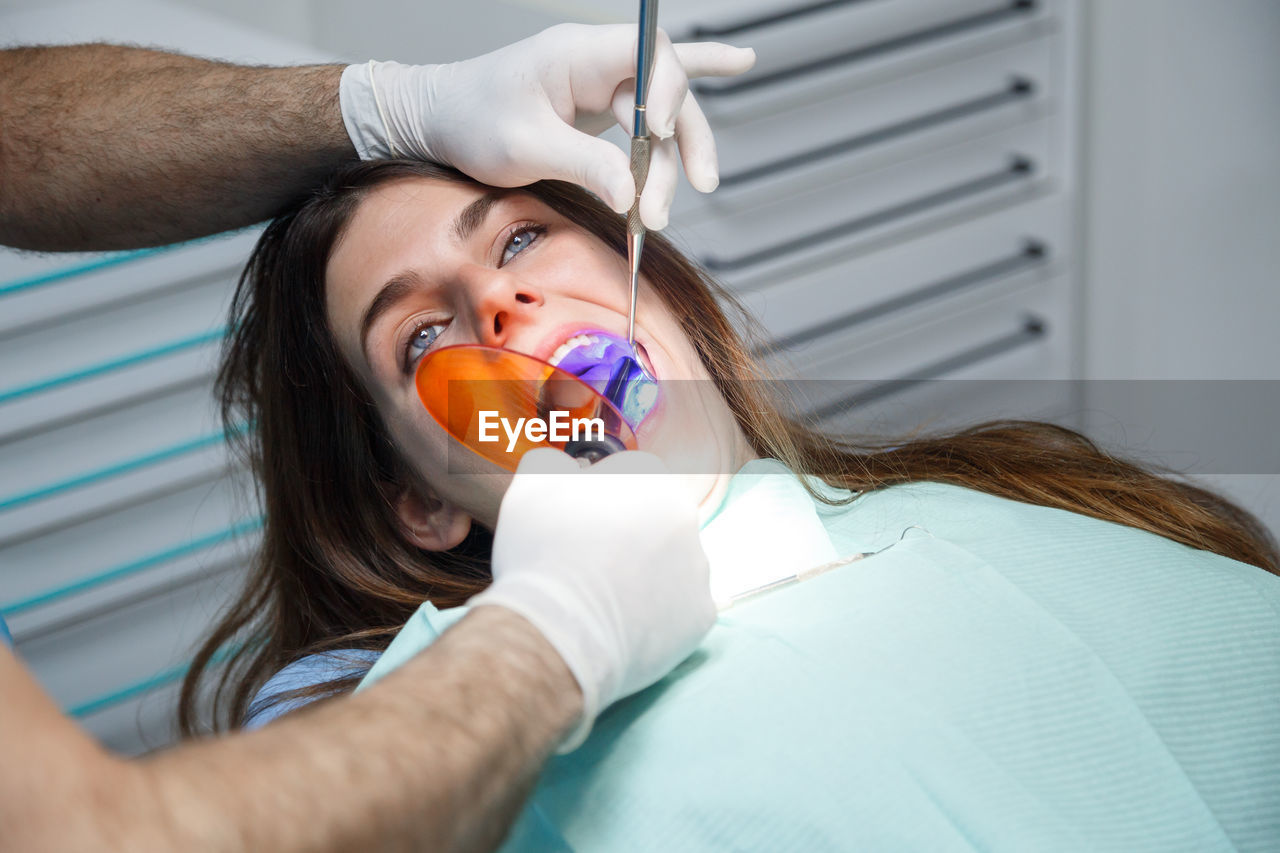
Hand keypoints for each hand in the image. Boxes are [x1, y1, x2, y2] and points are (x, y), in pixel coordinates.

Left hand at [339, 23, 755, 229]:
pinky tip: (740, 63)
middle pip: (666, 93)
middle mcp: (599, 62)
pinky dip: (698, 77)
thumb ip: (583, 165)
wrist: (438, 119)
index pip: (650, 56)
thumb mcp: (523, 149)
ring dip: (670, 163)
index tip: (658, 139)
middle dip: (675, 151)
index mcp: (579, 54)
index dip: (668, 93)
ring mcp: (603, 82)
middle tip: (664, 209)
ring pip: (662, 116)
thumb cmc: (470, 122)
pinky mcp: (602, 105)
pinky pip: (655, 94)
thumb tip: (632, 193)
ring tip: (659, 215)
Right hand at [469, 448, 714, 750]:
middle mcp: (685, 515)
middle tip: (593, 560)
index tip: (582, 520)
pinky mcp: (701, 614)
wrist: (561, 632)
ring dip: (648, 572)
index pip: (631, 473)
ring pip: (673, 562)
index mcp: (648, 477)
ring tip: (607, 596)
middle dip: (632, 533)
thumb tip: (564, 464)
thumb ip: (551, 462)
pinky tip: (626, 622)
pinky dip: (659, 613)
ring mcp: (698, 566)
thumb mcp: (531, 488)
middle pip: (658, 517)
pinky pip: (681, 607)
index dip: (603, 495)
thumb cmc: (543, 555)